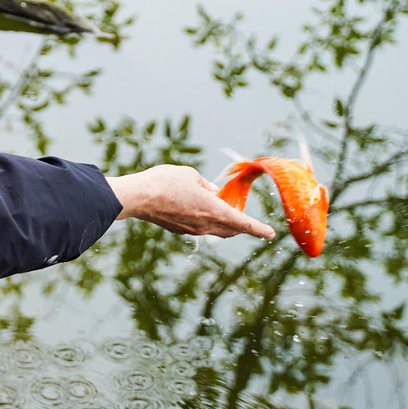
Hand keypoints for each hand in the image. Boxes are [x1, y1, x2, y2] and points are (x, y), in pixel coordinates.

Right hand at [106, 165, 275, 239]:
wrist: (137, 197)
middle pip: (230, 230)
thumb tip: (210, 192)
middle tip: (244, 218)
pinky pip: (197, 227)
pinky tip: (192, 206)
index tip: (270, 234)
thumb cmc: (165, 182)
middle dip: (240, 226)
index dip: (259, 229)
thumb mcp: (190, 174)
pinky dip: (202, 219)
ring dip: (220, 221)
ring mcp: (191, 230)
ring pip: (214, 229)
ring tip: (216, 207)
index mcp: (214, 210)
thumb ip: (204, 184)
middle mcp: (205, 225)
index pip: (243, 223)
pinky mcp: (177, 229)